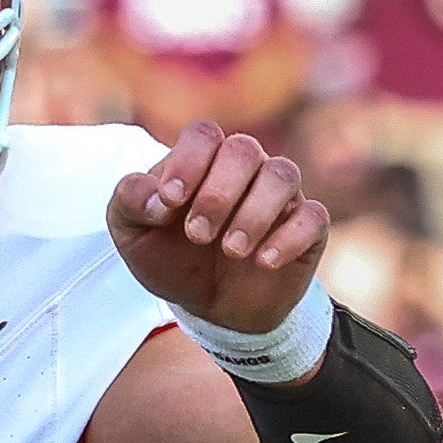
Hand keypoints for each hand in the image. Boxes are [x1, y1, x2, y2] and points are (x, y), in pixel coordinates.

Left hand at [109, 124, 329, 339]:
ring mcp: (280, 196)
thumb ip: (129, 202)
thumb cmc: (172, 259)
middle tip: (197, 235)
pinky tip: (264, 261)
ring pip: (282, 175)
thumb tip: (157, 197)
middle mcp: (246, 168)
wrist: (211, 309)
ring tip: (232, 251)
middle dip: (217, 194)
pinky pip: (313, 217)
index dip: (188, 162)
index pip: (203, 134)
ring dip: (254, 213)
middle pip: (243, 149)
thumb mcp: (133, 235)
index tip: (170, 202)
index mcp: (203, 160)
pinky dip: (290, 237)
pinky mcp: (307, 228)